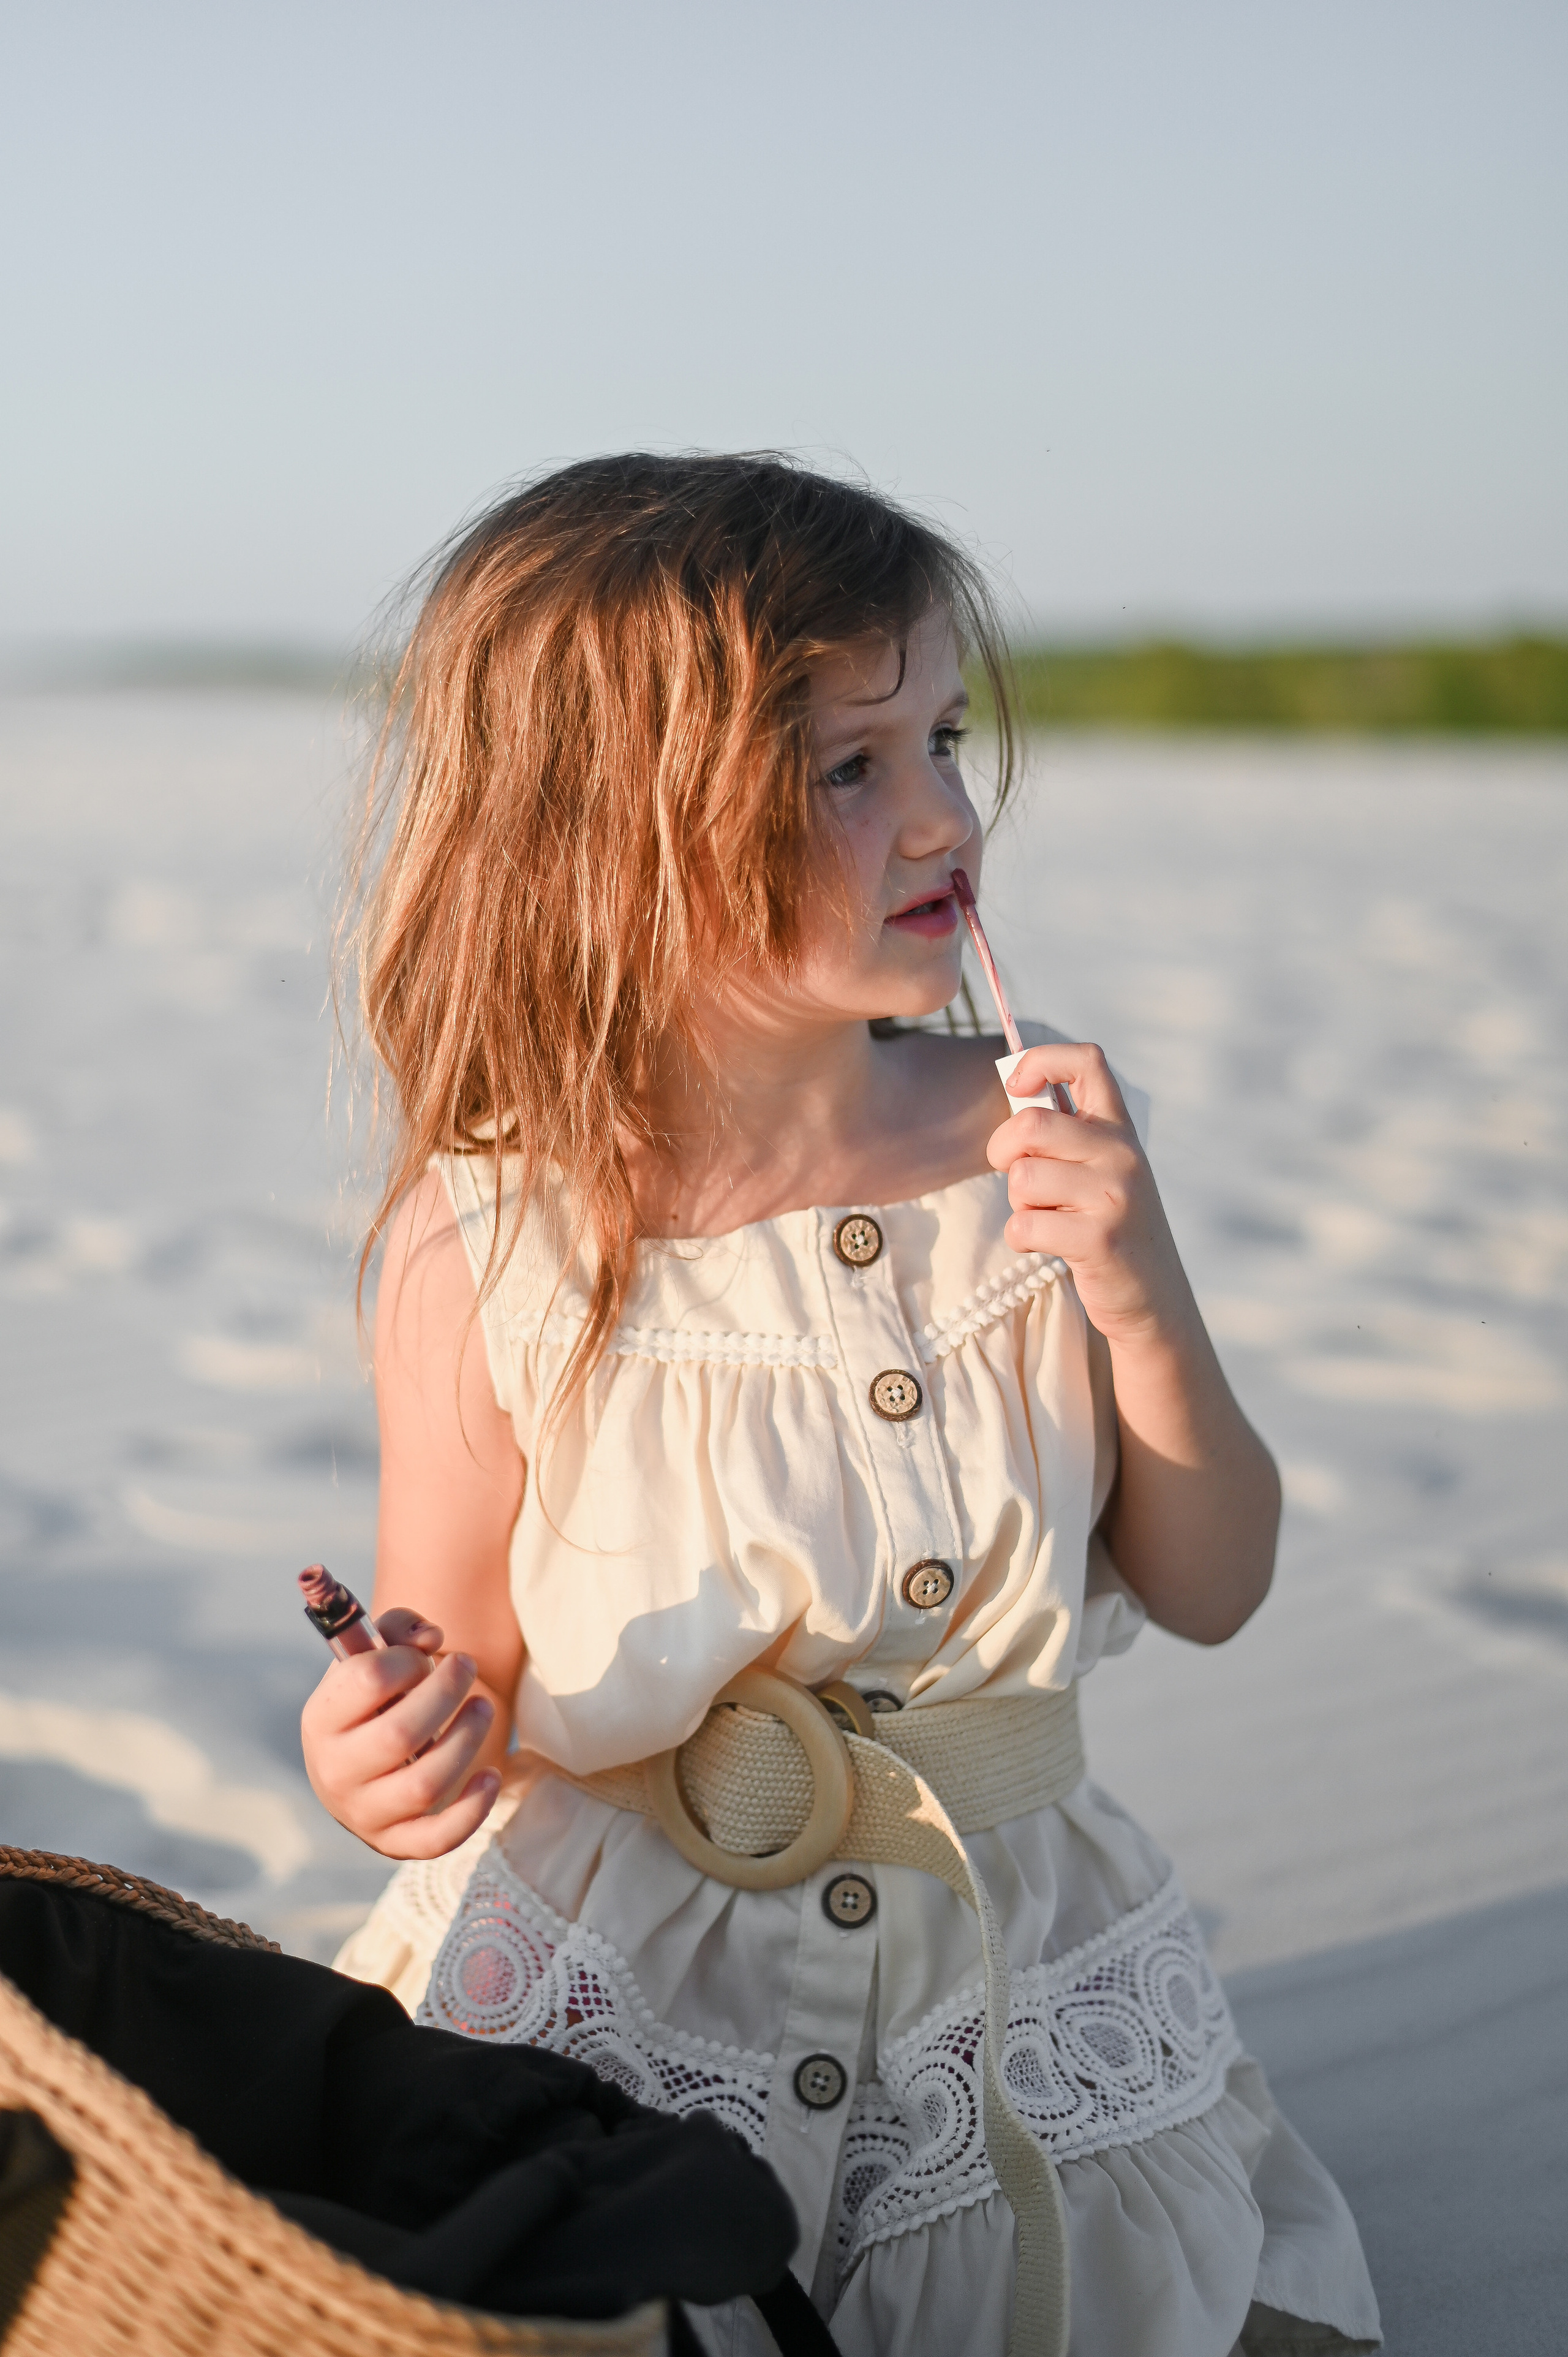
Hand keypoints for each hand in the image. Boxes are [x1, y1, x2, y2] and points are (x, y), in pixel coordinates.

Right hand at [301, 1607, 501, 1858]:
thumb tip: (431, 1637)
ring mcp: (363, 1812)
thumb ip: (398, 1629)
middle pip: (401, 1733)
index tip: (424, 1654)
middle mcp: (335, 1770)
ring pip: (425, 1784)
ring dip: (467, 1740)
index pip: (368, 1680)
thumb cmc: (369, 1701)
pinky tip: (492, 1775)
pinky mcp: (395, 1842)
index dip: (407, 1659)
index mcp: (321, 1718)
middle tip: (467, 1667)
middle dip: (446, 1693)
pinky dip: (471, 1810)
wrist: (355, 1766)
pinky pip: (437, 1838)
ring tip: (483, 1708)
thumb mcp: (370, 1657)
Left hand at [986, 1042, 1197, 1347]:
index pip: (1086, 1061)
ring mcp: (1114, 1196)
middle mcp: (1122, 1154)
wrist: (1153, 1298)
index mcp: (1119, 1128)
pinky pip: (1024, 1225)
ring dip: (1019, 1203)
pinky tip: (1049, 1244)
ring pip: (1022, 1178)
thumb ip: (1067, 1132)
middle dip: (1003, 1150)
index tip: (1017, 1086)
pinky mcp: (1099, 1239)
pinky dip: (1022, 1238)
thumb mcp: (1102, 1168)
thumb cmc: (1110, 1225)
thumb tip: (1015, 1089)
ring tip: (1049, 1216)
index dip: (1041, 1061)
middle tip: (1014, 1172)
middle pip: (1031, 1124)